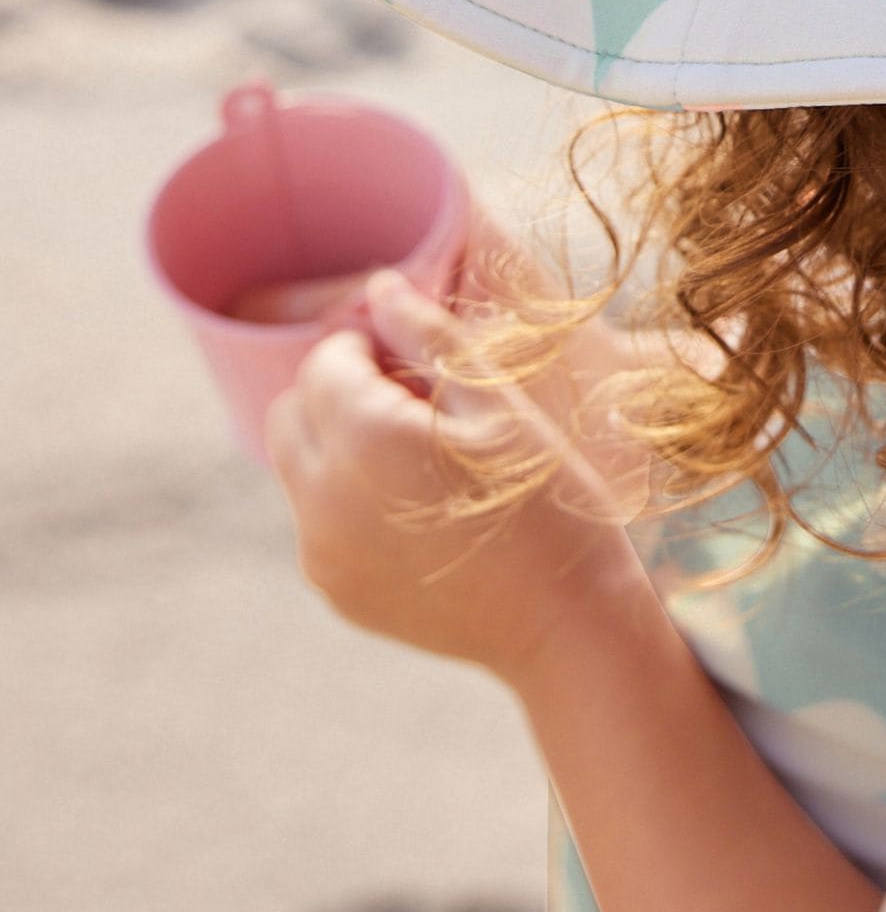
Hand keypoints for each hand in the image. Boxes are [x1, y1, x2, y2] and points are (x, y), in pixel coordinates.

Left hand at [265, 269, 641, 687]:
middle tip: (416, 401)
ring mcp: (322, 552)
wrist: (566, 624)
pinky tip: (420, 511)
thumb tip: (380, 286)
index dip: (369, 346)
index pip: (326, 360)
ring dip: (340, 445)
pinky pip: (318, 521)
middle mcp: (322, 498)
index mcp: (364, 438)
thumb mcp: (500, 405)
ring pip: (299, 467)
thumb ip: (429, 338)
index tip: (419, 360)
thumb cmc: (549, 502)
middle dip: (338, 391)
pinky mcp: (335, 590)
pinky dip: (348, 500)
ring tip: (422, 458)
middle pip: (293, 412)